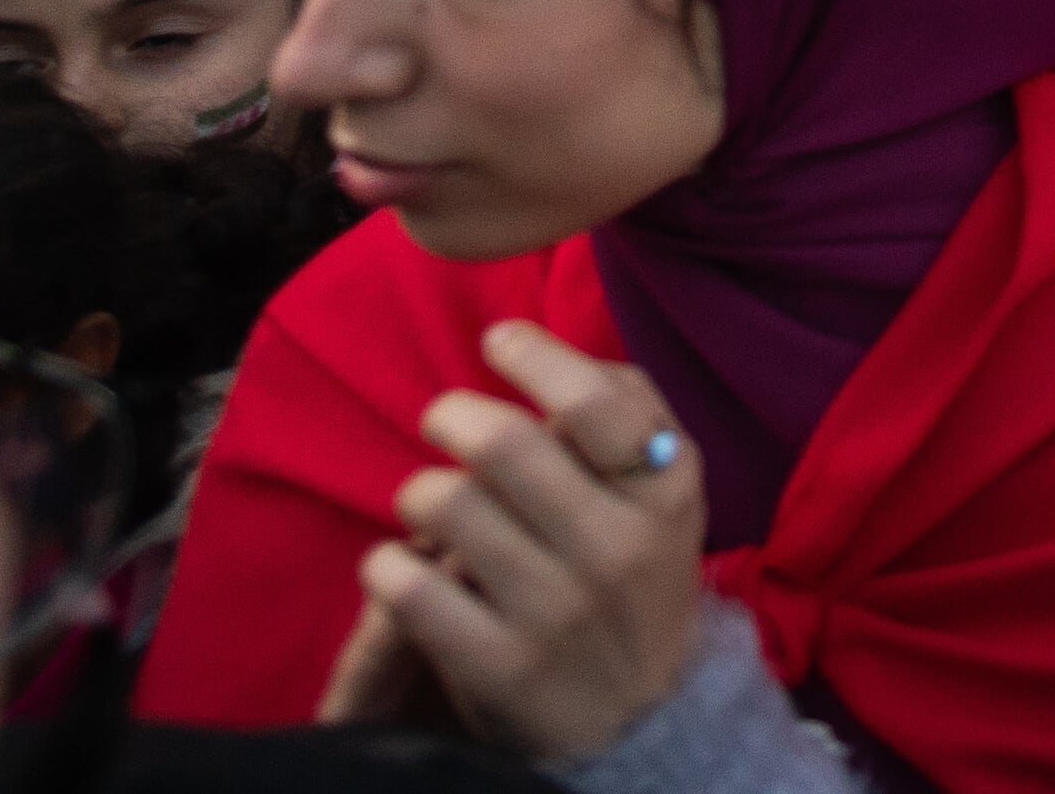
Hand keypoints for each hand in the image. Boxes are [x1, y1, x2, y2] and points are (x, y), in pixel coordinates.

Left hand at [328, 324, 706, 766]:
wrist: (640, 714)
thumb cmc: (637, 573)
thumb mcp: (666, 491)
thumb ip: (628, 409)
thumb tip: (548, 350)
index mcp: (666, 491)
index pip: (596, 404)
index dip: (534, 356)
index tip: (499, 341)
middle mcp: (616, 547)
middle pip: (504, 444)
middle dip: (452, 415)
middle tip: (445, 421)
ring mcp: (555, 610)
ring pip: (446, 505)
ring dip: (419, 490)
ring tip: (431, 502)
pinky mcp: (497, 665)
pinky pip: (406, 586)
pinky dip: (387, 561)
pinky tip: (405, 562)